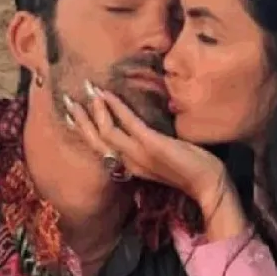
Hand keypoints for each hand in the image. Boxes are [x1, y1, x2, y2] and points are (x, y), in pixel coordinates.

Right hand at [62, 80, 225, 204]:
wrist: (209, 184)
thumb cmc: (190, 167)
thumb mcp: (161, 156)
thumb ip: (147, 145)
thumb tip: (140, 128)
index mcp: (130, 166)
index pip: (99, 148)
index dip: (83, 130)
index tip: (71, 114)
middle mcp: (129, 162)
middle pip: (95, 141)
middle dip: (80, 120)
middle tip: (67, 99)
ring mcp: (139, 154)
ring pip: (105, 133)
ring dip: (95, 111)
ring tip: (88, 91)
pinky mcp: (151, 145)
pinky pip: (129, 123)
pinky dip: (116, 107)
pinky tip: (108, 94)